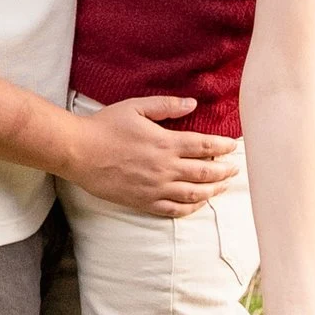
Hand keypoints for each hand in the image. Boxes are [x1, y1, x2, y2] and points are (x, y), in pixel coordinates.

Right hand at [61, 94, 241, 218]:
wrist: (79, 151)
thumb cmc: (105, 126)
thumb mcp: (136, 107)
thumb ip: (166, 106)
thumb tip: (192, 104)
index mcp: (166, 143)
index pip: (206, 146)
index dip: (224, 146)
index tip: (234, 146)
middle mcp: (165, 168)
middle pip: (206, 172)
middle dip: (225, 170)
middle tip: (235, 168)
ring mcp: (155, 188)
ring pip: (194, 194)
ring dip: (214, 190)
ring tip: (224, 186)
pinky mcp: (144, 201)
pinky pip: (174, 210)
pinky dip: (191, 208)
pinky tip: (199, 203)